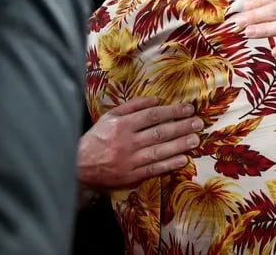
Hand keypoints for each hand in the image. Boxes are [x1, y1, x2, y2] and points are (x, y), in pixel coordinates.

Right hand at [78, 97, 202, 189]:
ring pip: (159, 151)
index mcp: (121, 125)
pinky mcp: (130, 176)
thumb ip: (133, 106)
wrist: (76, 166)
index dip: (172, 111)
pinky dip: (169, 164)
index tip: (188, 108)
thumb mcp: (110, 117)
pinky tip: (183, 159)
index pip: (152, 116)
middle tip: (198, 123)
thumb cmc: (96, 138)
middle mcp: (126, 142)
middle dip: (181, 127)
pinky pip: (153, 169)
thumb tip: (156, 100)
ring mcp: (129, 161)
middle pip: (159, 133)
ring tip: (195, 139)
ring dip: (180, 145)